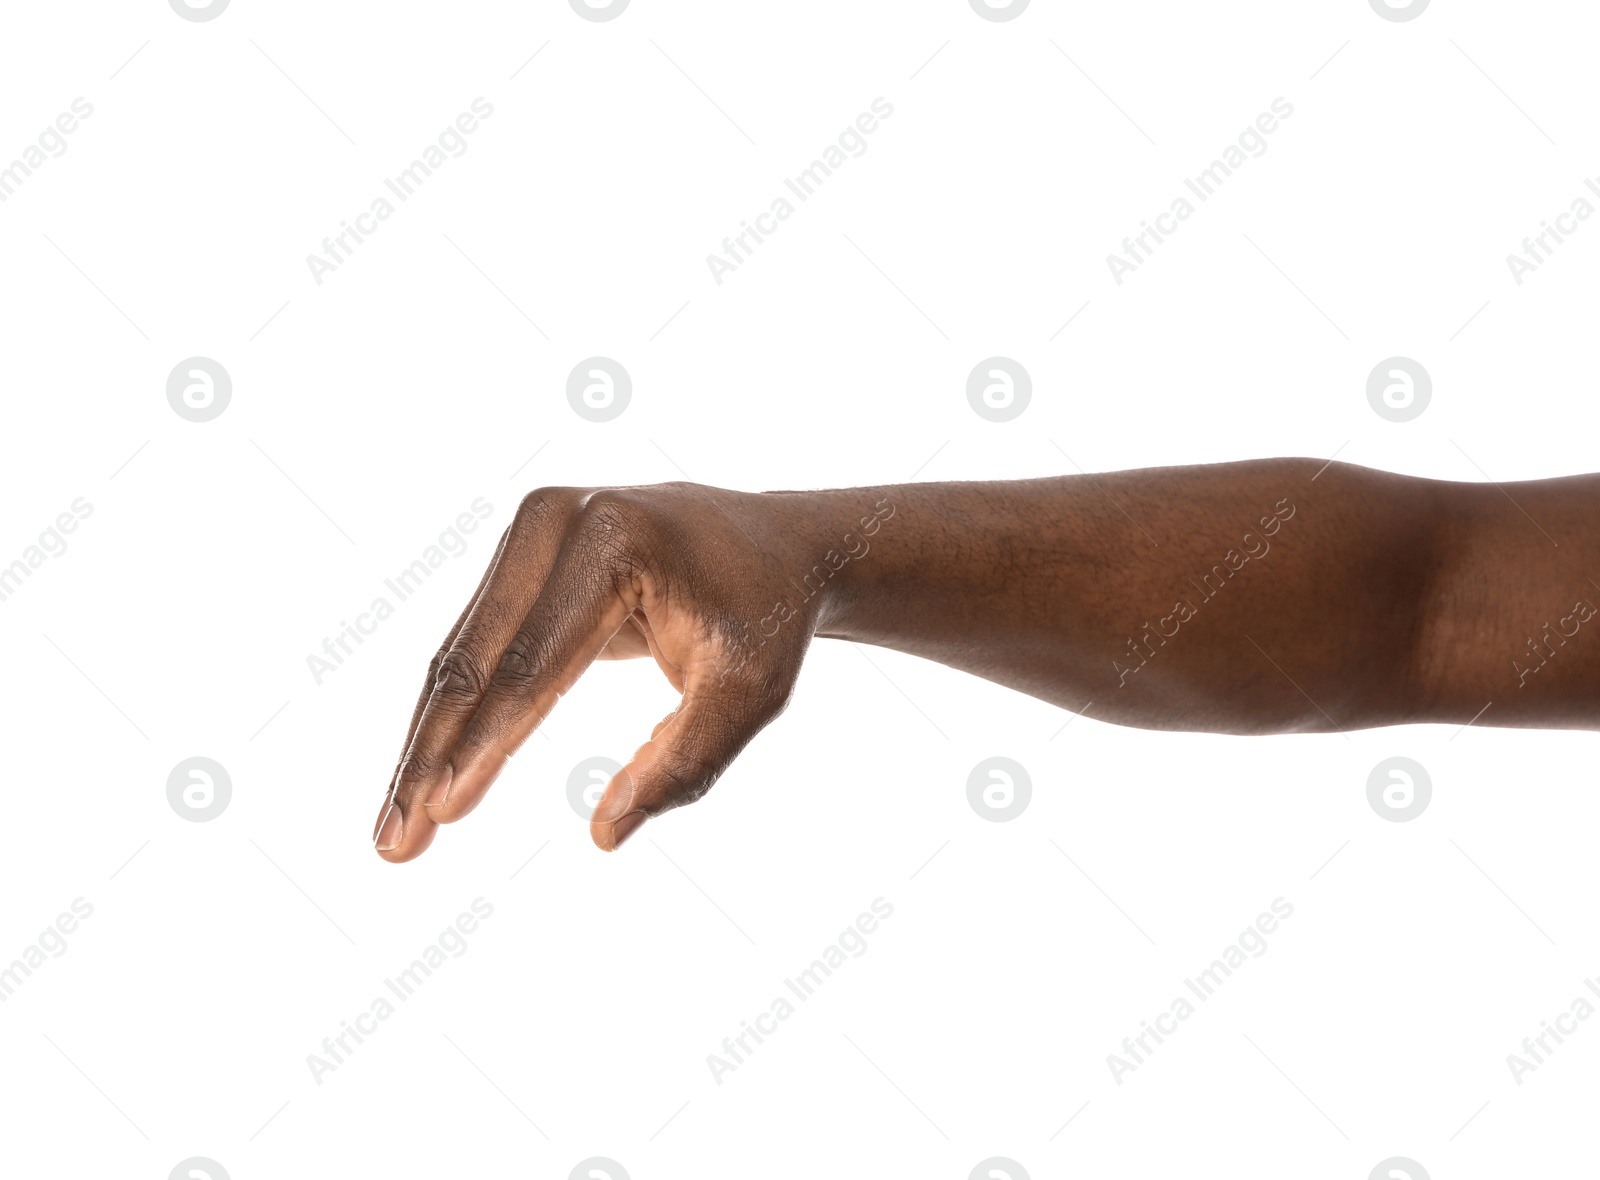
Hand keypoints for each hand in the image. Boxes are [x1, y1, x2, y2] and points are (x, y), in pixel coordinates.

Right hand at [373, 483, 862, 860]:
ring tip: (395, 831)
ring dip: (427, 744)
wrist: (779, 545)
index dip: (486, 744)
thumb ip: (684, 763)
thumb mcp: (750, 695)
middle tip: (394, 843)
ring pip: (461, 654)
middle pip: (476, 657)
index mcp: (615, 541)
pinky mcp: (522, 555)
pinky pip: (477, 645)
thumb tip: (604, 834)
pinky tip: (428, 778)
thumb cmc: (766, 619)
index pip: (534, 663)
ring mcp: (532, 530)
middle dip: (432, 756)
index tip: (443, 813)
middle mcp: (558, 519)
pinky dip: (452, 715)